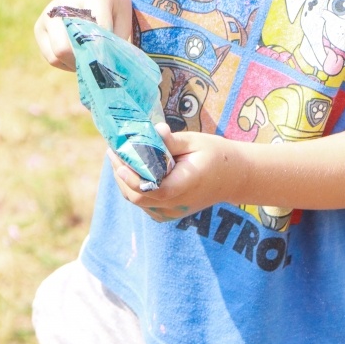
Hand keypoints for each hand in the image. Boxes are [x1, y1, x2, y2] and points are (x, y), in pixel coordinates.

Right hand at [34, 0, 132, 70]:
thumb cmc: (110, 5)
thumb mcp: (123, 15)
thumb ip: (116, 38)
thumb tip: (104, 65)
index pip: (97, 30)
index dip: (104, 48)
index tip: (112, 56)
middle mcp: (64, 4)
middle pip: (67, 47)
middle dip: (84, 60)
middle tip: (99, 62)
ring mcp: (48, 16)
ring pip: (57, 55)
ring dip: (76, 63)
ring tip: (90, 56)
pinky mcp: (39, 28)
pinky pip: (52, 58)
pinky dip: (67, 63)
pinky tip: (79, 53)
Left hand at [109, 126, 245, 220]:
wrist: (232, 178)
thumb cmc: (214, 155)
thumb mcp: (196, 142)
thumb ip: (172, 140)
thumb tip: (155, 130)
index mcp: (186, 185)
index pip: (154, 189)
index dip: (133, 179)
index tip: (118, 161)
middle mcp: (177, 204)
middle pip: (139, 197)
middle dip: (122, 175)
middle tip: (113, 152)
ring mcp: (171, 212)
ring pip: (138, 202)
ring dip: (125, 181)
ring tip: (118, 158)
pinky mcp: (167, 213)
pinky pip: (143, 203)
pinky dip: (133, 188)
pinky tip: (131, 170)